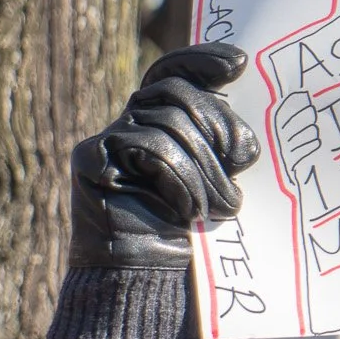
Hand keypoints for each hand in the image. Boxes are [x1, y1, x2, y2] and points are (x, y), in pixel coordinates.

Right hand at [68, 43, 260, 273]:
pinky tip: (186, 209)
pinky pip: (150, 148)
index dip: (203, 61)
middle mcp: (132, 122)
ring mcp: (109, 138)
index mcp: (162, 121)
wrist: (147, 278)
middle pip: (180, 93)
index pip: (175, 74)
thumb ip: (224, 151)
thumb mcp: (218, 181)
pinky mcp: (93, 158)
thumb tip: (246, 140)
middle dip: (218, 124)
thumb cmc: (189, 233)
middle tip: (241, 160)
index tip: (241, 65)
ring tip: (217, 206)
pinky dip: (180, 179)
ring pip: (169, 124)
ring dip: (205, 169)